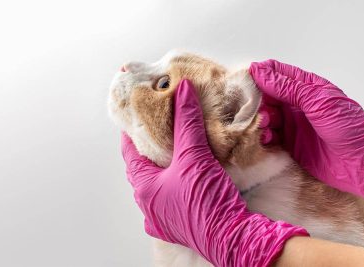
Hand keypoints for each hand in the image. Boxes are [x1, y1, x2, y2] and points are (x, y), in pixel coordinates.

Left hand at [121, 80, 307, 265]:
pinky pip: (173, 196)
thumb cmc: (206, 201)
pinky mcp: (180, 224)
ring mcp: (164, 217)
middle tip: (159, 126)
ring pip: (159, 183)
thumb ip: (187, 121)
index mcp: (145, 188)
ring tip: (175, 145)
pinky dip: (177, 182)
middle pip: (144, 168)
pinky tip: (187, 174)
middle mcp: (150, 205)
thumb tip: (183, 89)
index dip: (133, 132)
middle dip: (151, 148)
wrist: (233, 237)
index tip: (138, 115)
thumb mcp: (194, 156)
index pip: (130, 153)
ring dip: (166, 166)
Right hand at [250, 60, 363, 206]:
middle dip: (255, 101)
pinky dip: (262, 136)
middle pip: (266, 96)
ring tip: (263, 125)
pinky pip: (268, 137)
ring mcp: (291, 125)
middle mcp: (295, 105)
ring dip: (259, 120)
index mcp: (305, 87)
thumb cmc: (350, 126)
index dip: (259, 74)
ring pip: (265, 117)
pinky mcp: (289, 144)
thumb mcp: (318, 101)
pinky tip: (264, 138)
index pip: (276, 73)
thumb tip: (260, 71)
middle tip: (250, 108)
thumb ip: (288, 87)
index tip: (243, 80)